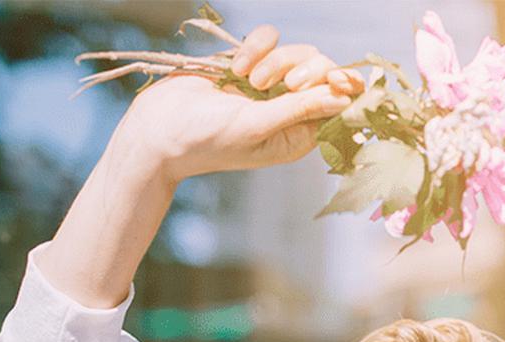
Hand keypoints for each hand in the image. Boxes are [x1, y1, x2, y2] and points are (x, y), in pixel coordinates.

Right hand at [120, 25, 364, 182]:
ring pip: (297, 52)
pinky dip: (255, 47)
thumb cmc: (208, 140)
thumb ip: (301, 110)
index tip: (340, 77)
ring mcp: (269, 85)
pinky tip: (235, 68)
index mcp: (300, 134)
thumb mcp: (258, 127)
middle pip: (324, 71)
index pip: (339, 105)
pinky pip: (269, 39)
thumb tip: (345, 98)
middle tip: (286, 84)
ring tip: (249, 81)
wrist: (158, 129)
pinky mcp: (249, 63)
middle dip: (307, 70)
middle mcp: (290, 110)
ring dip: (275, 60)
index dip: (346, 88)